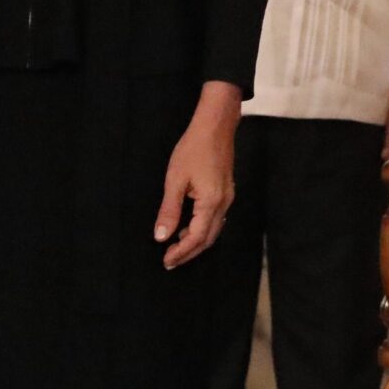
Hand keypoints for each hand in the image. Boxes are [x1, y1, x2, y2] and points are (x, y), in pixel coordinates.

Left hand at [156, 81, 240, 268]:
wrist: (216, 127)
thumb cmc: (193, 149)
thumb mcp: (175, 180)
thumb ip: (169, 210)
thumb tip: (161, 236)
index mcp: (211, 202)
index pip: (197, 237)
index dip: (182, 252)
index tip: (166, 261)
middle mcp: (224, 204)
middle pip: (209, 238)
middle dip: (190, 252)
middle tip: (170, 261)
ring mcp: (227, 198)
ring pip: (214, 229)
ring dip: (196, 241)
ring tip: (176, 247)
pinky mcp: (226, 191)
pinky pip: (216, 219)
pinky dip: (202, 229)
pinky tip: (189, 227)